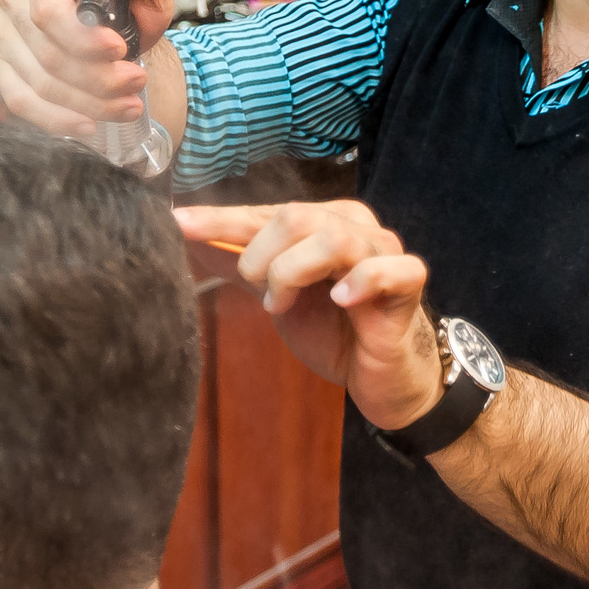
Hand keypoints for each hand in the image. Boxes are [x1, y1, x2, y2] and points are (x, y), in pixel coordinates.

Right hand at [0, 0, 174, 138]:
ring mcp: (2, 34)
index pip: (48, 10)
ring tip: (128, 104)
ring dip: (89, 102)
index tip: (120, 50)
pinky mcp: (1, 66)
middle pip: (48, 52)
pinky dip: (56, 119)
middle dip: (99, 77)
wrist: (113, 24)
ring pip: (39, 82)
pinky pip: (20, 101)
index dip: (82, 39)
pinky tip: (88, 125)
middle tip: (137, 82)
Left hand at [176, 201, 441, 430]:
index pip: (265, 212)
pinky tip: (340, 300)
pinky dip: (359, 282)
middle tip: (261, 294)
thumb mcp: (279, 295)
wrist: (381, 375)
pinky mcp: (409, 282)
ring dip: (294, 274)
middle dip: (262, 258)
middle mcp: (356, 226)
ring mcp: (386, 251)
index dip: (222, 220)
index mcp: (325, 220)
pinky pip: (386, 269)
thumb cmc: (334, 329)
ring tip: (285, 305)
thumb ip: (241, 266)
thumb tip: (188, 239)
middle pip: (296, 216)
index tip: (178, 224)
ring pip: (333, 239)